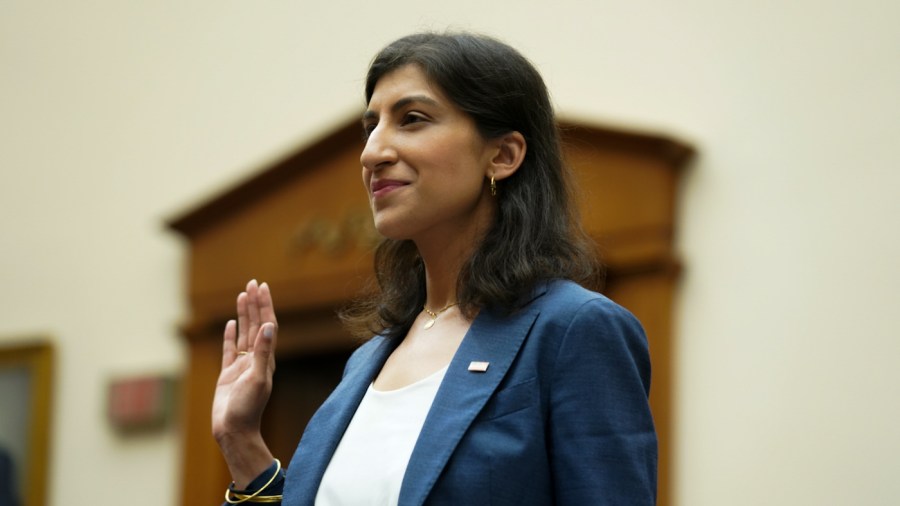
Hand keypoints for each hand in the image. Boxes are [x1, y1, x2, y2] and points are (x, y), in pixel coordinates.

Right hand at [212, 279, 278, 485]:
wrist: (234, 430)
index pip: (267, 324)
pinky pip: (229, 349)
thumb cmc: (248, 408)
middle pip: (256, 324)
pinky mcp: (228, 374)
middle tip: (253, 282)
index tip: (262, 287)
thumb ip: (262, 351)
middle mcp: (256, 358)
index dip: (265, 305)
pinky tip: (230, 323)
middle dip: (255, 303)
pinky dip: (230, 335)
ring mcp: (242, 365)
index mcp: (266, 358)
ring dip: (243, 314)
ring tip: (242, 295)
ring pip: (243, 333)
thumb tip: (269, 326)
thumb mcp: (258, 378)